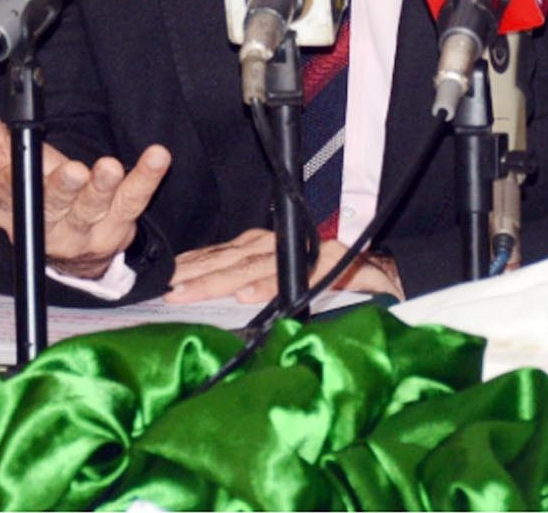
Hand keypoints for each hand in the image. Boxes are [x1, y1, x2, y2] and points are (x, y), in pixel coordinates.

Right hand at [0, 94, 170, 279]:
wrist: (64, 240)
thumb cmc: (33, 186)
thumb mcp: (3, 158)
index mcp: (14, 207)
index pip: (10, 192)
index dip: (13, 181)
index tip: (14, 167)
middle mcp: (48, 224)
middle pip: (54, 206)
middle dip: (62, 190)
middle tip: (74, 172)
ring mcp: (85, 229)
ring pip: (93, 207)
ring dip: (102, 187)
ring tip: (109, 168)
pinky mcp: (119, 225)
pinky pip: (135, 201)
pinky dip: (146, 179)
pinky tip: (157, 158)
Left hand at [165, 228, 404, 303]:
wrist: (378, 273)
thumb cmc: (327, 279)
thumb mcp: (284, 280)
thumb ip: (254, 285)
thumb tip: (221, 301)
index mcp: (266, 247)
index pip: (223, 255)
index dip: (196, 265)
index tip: (169, 278)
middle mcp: (280, 245)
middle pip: (232, 261)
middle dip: (198, 277)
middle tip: (170, 290)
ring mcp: (302, 253)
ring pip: (255, 266)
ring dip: (221, 281)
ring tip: (193, 292)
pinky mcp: (327, 263)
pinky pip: (294, 275)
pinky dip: (269, 285)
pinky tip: (248, 295)